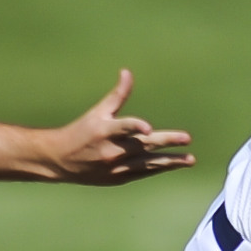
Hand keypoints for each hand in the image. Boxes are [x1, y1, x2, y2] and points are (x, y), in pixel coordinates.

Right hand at [45, 70, 194, 183]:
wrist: (60, 161)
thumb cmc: (81, 131)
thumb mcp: (97, 112)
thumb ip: (117, 95)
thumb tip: (127, 72)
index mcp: (104, 131)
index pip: (122, 127)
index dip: (135, 127)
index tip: (147, 128)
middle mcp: (111, 150)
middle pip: (143, 145)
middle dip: (166, 142)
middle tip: (187, 138)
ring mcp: (115, 167)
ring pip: (147, 164)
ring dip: (170, 161)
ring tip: (190, 159)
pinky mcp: (118, 178)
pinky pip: (142, 173)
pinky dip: (157, 169)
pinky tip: (172, 165)